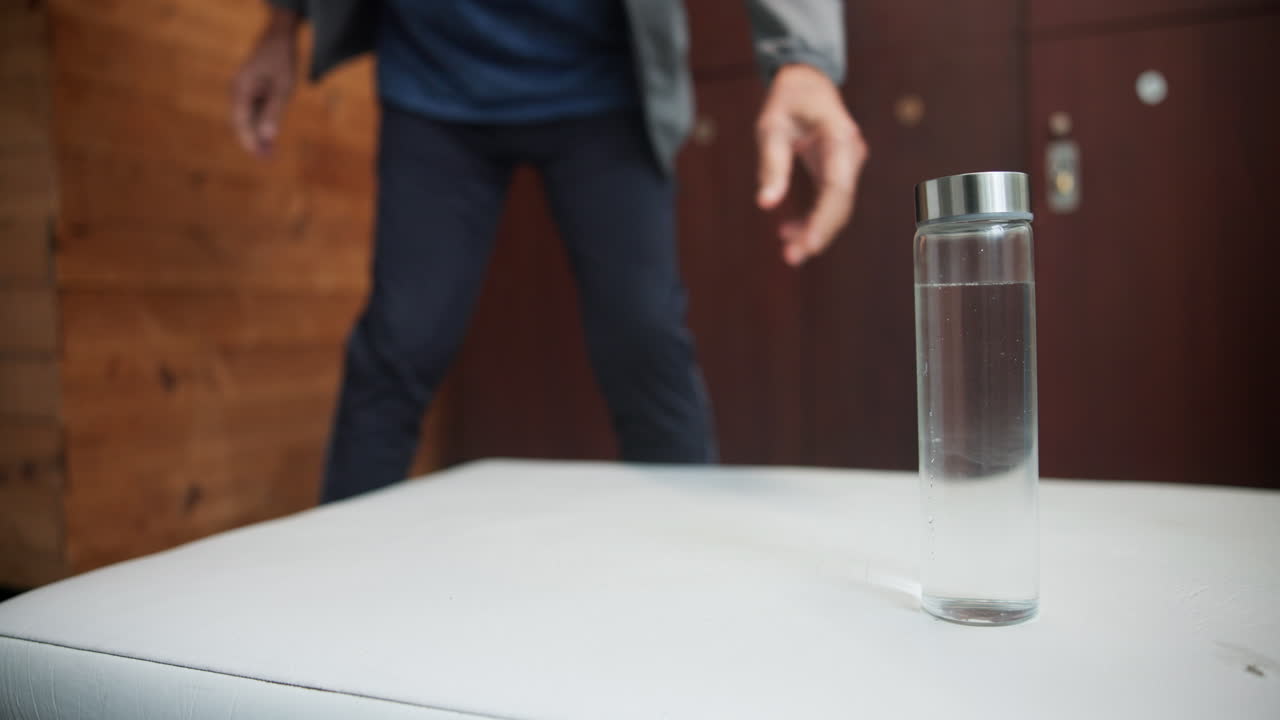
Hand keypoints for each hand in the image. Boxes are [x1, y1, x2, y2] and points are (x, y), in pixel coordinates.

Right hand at [231, 9, 299, 157]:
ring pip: (247, 120)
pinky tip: (270, 139)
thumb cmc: (282, 60)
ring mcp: (243, 92)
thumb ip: (274, 111)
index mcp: (241, 89)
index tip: (259, 156)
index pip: (241, 122)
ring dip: (257, 136)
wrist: (278, 38)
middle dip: (253, 142)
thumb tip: (268, 136)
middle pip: (241, 123)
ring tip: (270, 155)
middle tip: (268, 160)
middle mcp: (238, 92)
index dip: (249, 141)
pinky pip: (252, 113)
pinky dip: (260, 126)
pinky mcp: (250, 92)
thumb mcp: (283, 86)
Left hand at [756, 64, 867, 265]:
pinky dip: (813, 218)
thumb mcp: (771, 126)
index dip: (824, 219)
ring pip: (838, 206)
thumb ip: (771, 164)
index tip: (808, 245)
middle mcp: (851, 153)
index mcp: (839, 138)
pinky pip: (830, 200)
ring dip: (815, 230)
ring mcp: (848, 163)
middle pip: (841, 203)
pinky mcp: (839, 171)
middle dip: (819, 234)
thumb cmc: (789, 99)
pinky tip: (789, 230)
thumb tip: (765, 203)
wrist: (807, 81)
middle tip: (791, 258)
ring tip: (787, 251)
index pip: (837, 187)